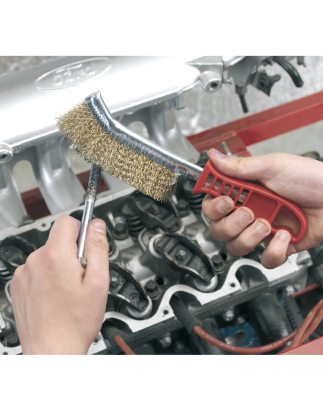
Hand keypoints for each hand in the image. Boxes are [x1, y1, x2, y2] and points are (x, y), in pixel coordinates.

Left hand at [10, 215, 109, 354]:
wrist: (52, 350)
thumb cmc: (75, 322)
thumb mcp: (98, 282)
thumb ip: (98, 248)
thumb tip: (97, 226)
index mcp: (56, 256)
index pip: (67, 221)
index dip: (81, 229)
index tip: (87, 244)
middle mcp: (35, 261)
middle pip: (58, 240)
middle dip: (72, 253)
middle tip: (81, 277)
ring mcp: (24, 274)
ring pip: (48, 256)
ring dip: (59, 266)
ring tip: (68, 290)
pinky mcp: (18, 286)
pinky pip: (36, 270)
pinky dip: (47, 277)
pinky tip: (55, 296)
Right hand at [202, 149, 322, 268]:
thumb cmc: (310, 179)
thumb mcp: (273, 166)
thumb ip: (240, 166)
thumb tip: (213, 157)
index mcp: (245, 192)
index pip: (213, 203)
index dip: (213, 206)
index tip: (224, 200)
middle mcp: (250, 212)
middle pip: (218, 229)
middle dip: (230, 224)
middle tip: (248, 212)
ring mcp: (262, 231)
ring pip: (236, 247)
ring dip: (250, 237)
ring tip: (267, 224)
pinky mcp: (278, 247)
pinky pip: (264, 259)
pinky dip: (274, 250)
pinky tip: (284, 234)